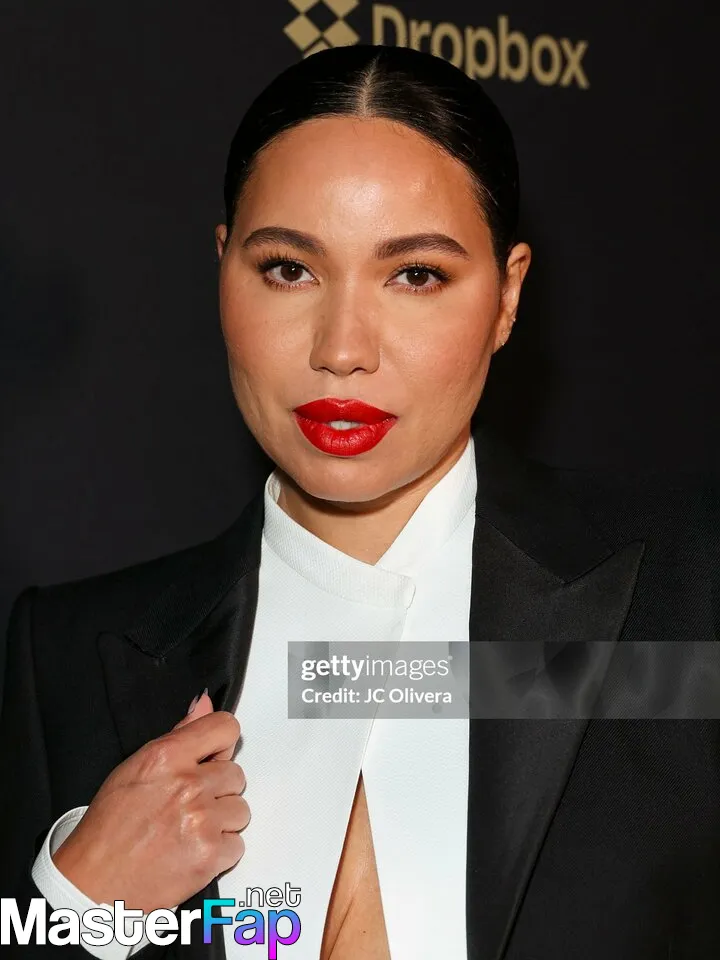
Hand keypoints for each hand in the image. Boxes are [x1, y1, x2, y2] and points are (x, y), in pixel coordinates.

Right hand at [52, 691, 248, 911]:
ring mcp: (202, 821)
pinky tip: (191, 852)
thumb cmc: (108, 828)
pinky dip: (219, 852)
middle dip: (217, 789)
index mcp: (166, 756)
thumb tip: (203, 704)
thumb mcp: (135, 768)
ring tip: (188, 830)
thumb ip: (178, 735)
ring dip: (221, 821)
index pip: (225, 728)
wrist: (93, 885)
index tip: (213, 756)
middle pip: (236, 774)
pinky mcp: (210, 856)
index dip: (221, 743)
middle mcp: (188, 785)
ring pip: (240, 809)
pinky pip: (237, 844)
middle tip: (187, 805)